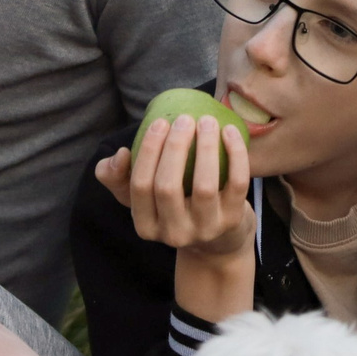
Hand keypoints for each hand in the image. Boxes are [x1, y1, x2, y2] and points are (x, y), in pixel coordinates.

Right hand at [95, 113, 256, 321]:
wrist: (219, 237)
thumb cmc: (174, 203)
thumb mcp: (142, 195)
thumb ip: (118, 175)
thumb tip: (120, 155)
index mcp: (146, 226)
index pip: (140, 186)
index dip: (148, 151)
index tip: (160, 121)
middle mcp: (174, 234)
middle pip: (168, 187)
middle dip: (175, 147)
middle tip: (184, 119)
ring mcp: (206, 230)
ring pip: (204, 186)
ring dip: (206, 147)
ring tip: (207, 121)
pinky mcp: (234, 221)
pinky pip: (237, 184)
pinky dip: (236, 154)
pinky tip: (229, 131)